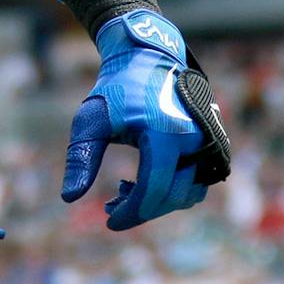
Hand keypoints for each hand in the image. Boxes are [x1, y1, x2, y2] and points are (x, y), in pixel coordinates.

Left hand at [62, 10, 232, 230]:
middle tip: (110, 206)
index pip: (154, 189)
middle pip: (172, 196)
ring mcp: (210, 143)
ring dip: (157, 200)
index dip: (132, 213)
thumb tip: (68, 199)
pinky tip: (142, 181)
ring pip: (188, 193)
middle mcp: (195, 141)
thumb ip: (81, 159)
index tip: (108, 222)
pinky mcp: (214, 145)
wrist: (148, 60)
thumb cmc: (115, 90)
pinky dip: (172, 189)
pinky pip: (197, 181)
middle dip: (141, 208)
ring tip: (124, 189)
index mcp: (166, 135)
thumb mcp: (90, 121)